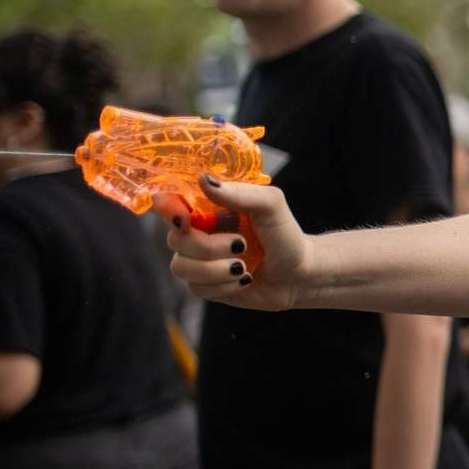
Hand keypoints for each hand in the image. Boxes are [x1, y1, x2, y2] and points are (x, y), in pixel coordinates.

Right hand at [159, 176, 310, 311]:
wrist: (301, 274)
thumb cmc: (285, 234)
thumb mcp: (271, 205)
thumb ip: (240, 192)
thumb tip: (204, 180)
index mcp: (207, 208)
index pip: (168, 202)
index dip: (166, 209)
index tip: (184, 219)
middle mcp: (197, 232)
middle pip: (174, 239)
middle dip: (207, 247)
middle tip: (241, 245)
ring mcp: (199, 260)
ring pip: (181, 267)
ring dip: (216, 269)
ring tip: (244, 266)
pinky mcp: (205, 285)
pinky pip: (196, 288)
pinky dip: (224, 286)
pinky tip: (244, 280)